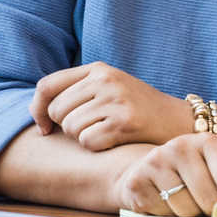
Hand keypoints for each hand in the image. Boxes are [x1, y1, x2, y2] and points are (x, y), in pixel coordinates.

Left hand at [33, 61, 190, 150]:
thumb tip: (38, 109)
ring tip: (107, 133)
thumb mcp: (110, 89)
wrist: (180, 121)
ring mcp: (116, 99)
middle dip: (66, 128)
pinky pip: (88, 142)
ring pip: (71, 128)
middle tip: (90, 130)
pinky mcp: (125, 122)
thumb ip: (79, 91)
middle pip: (57, 111)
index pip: (47, 86)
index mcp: (98, 69)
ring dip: (83, 138)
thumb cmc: (139, 110)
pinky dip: (97, 147)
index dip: (37, 109)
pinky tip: (114, 142)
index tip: (44, 128)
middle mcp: (106, 80)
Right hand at [113, 134, 216, 216]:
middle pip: (210, 200)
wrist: (150, 170)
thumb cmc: (196, 173)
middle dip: (215, 213)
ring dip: (192, 216)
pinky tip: (168, 204)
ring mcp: (156, 162)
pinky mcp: (137, 182)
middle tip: (212, 210)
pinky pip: (163, 215)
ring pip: (186, 210)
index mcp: (209, 141)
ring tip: (189, 204)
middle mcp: (181, 146)